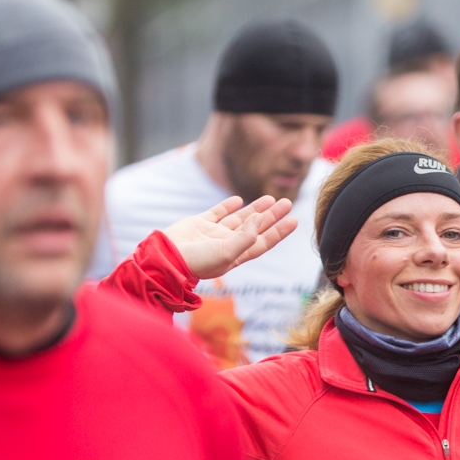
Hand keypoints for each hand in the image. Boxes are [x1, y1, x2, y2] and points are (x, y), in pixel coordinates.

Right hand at [162, 196, 297, 280]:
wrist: (165, 258)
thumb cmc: (197, 262)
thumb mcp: (226, 253)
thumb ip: (245, 237)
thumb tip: (259, 221)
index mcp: (236, 255)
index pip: (263, 242)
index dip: (279, 231)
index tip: (294, 220)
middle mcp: (227, 244)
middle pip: (255, 228)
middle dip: (272, 217)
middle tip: (288, 203)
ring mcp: (213, 234)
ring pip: (239, 219)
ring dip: (255, 209)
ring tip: (271, 198)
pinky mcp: (199, 224)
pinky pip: (218, 212)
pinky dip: (228, 206)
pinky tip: (239, 199)